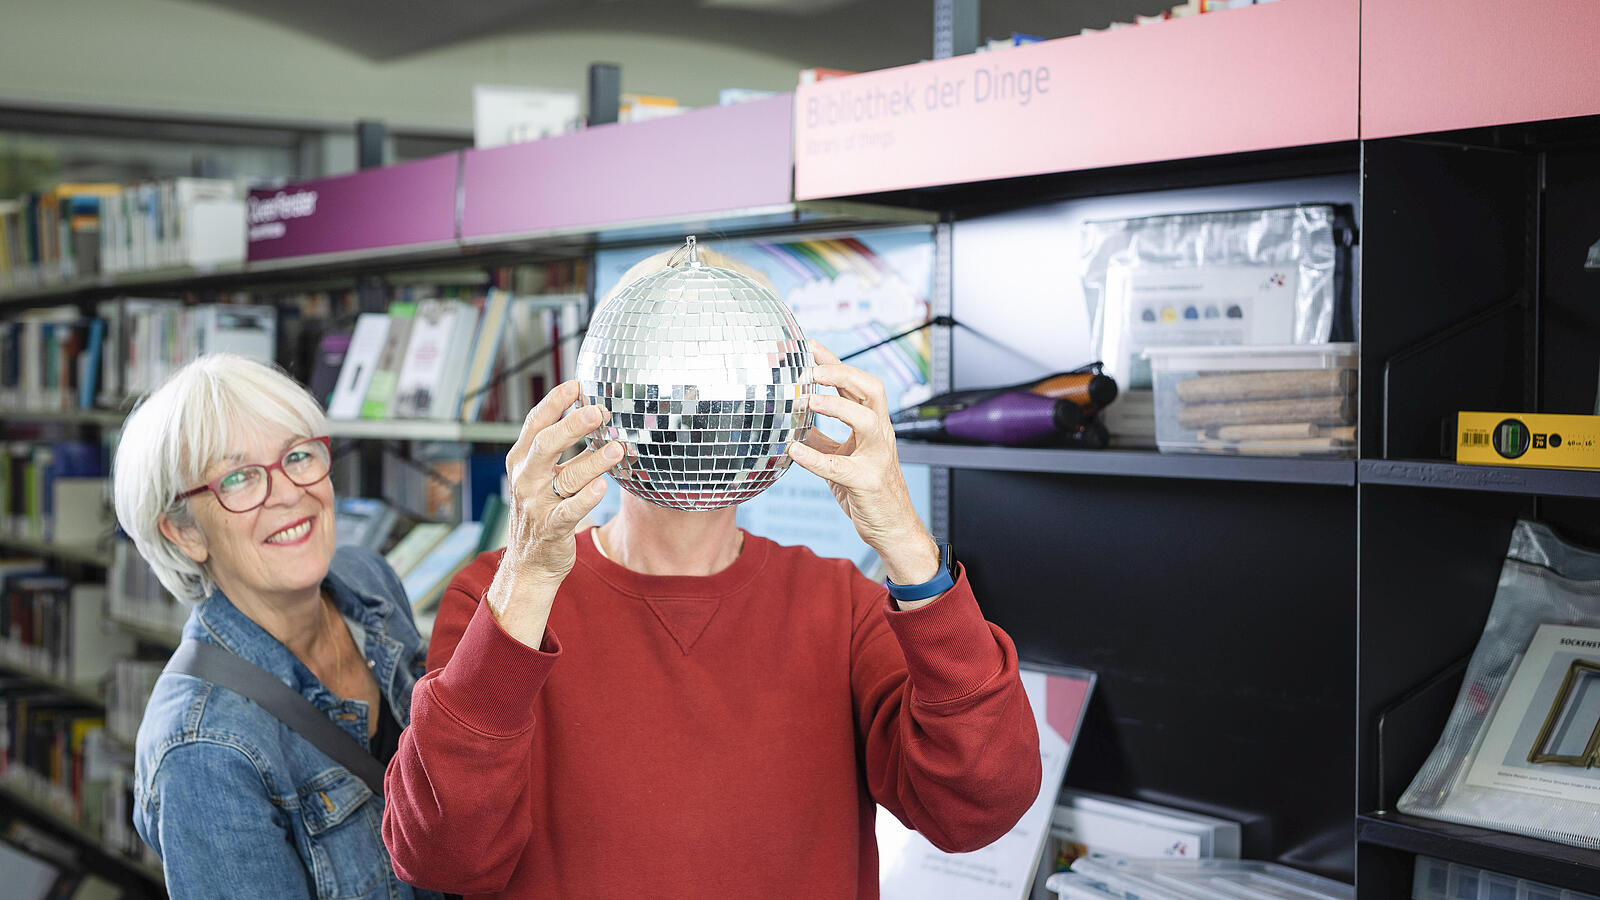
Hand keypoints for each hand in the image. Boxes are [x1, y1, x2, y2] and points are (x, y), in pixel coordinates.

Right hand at [487, 381, 621, 645]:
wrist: (529, 564)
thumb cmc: (542, 511)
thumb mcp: (543, 476)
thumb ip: (562, 449)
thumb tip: (593, 415)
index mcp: (521, 461)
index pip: (535, 424)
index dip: (555, 403)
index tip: (577, 385)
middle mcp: (525, 480)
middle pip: (546, 445)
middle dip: (572, 426)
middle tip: (598, 411)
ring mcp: (537, 505)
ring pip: (566, 477)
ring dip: (593, 460)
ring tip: (618, 447)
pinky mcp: (552, 528)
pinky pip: (570, 511)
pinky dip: (586, 498)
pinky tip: (602, 487)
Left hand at [786, 344, 939, 587]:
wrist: (894, 529)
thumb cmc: (868, 492)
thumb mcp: (842, 460)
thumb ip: (822, 441)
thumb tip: (793, 427)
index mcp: (874, 426)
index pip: (858, 385)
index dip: (836, 363)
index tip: (811, 346)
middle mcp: (880, 436)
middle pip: (871, 390)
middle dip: (843, 374)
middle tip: (812, 369)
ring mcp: (877, 458)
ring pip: (866, 420)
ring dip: (837, 406)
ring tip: (810, 401)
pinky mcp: (868, 483)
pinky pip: (841, 468)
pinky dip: (816, 458)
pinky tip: (795, 450)